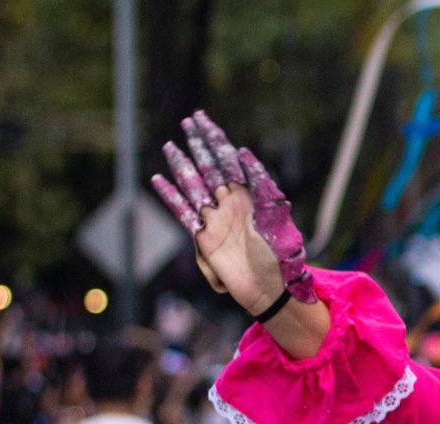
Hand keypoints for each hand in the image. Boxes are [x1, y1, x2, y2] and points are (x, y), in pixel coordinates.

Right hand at [152, 110, 314, 312]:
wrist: (272, 288)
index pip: (228, 160)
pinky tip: (158, 179)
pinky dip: (171, 196)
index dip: (215, 139)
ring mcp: (216, 220)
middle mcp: (231, 204)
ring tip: (169, 145)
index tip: (202, 119)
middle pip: (210, 167)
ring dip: (182, 165)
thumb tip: (243, 153)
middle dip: (198, 144)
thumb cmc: (281, 256)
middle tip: (187, 121)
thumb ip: (261, 185)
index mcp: (250, 196)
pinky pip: (183, 212)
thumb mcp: (276, 217)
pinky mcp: (204, 238)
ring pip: (194, 186)